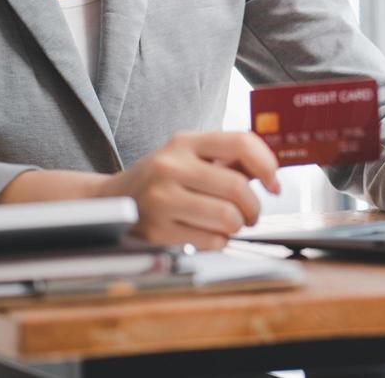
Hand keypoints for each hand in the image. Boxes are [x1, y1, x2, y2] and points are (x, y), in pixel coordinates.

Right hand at [93, 131, 280, 249]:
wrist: (111, 200)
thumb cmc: (162, 178)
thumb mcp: (188, 156)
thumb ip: (227, 159)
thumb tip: (271, 172)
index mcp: (185, 142)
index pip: (241, 143)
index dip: (267, 165)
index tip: (274, 183)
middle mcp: (171, 166)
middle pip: (237, 187)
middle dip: (254, 207)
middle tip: (251, 214)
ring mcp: (162, 199)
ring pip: (227, 218)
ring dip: (238, 226)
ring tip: (231, 224)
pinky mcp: (158, 231)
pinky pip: (211, 241)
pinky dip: (220, 241)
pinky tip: (209, 234)